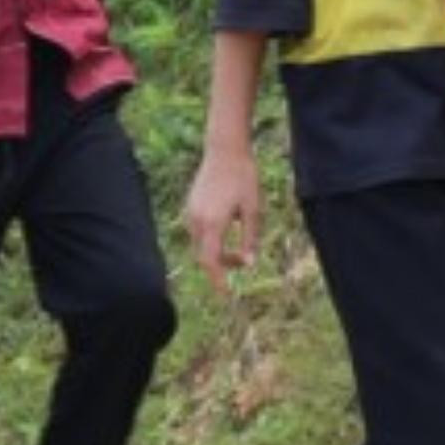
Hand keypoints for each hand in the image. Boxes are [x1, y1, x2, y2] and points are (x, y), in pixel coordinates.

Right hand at [183, 149, 263, 281]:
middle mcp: (197, 220)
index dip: (218, 281)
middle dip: (221, 266)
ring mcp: (191, 212)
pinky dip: (211, 239)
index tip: (227, 295)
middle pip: (204, 256)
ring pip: (200, 244)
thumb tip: (249, 263)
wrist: (226, 149)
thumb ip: (250, 238)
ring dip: (216, 252)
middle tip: (242, 264)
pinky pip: (198, 231)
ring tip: (238, 248)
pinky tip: (227, 229)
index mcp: (213, 223)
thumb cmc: (244, 178)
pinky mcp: (190, 205)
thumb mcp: (254, 210)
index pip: (211, 262)